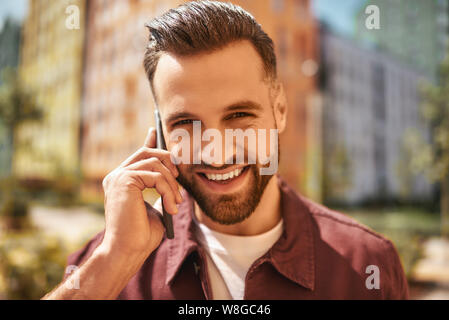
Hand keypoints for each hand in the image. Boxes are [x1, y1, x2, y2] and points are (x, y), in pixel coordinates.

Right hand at [100, 127, 182, 260]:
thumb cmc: (141, 235)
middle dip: (168, 161)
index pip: (138, 155)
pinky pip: (155, 175)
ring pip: (155, 163)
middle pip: (147, 152)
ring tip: (176, 203)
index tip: (155, 130)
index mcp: (122, 181)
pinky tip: (171, 207)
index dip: (149, 142)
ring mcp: (118, 177)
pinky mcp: (123, 180)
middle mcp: (117, 176)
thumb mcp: (155, 208)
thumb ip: (159, 190)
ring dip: (172, 183)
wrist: (128, 250)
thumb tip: (172, 178)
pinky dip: (168, 190)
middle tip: (179, 179)